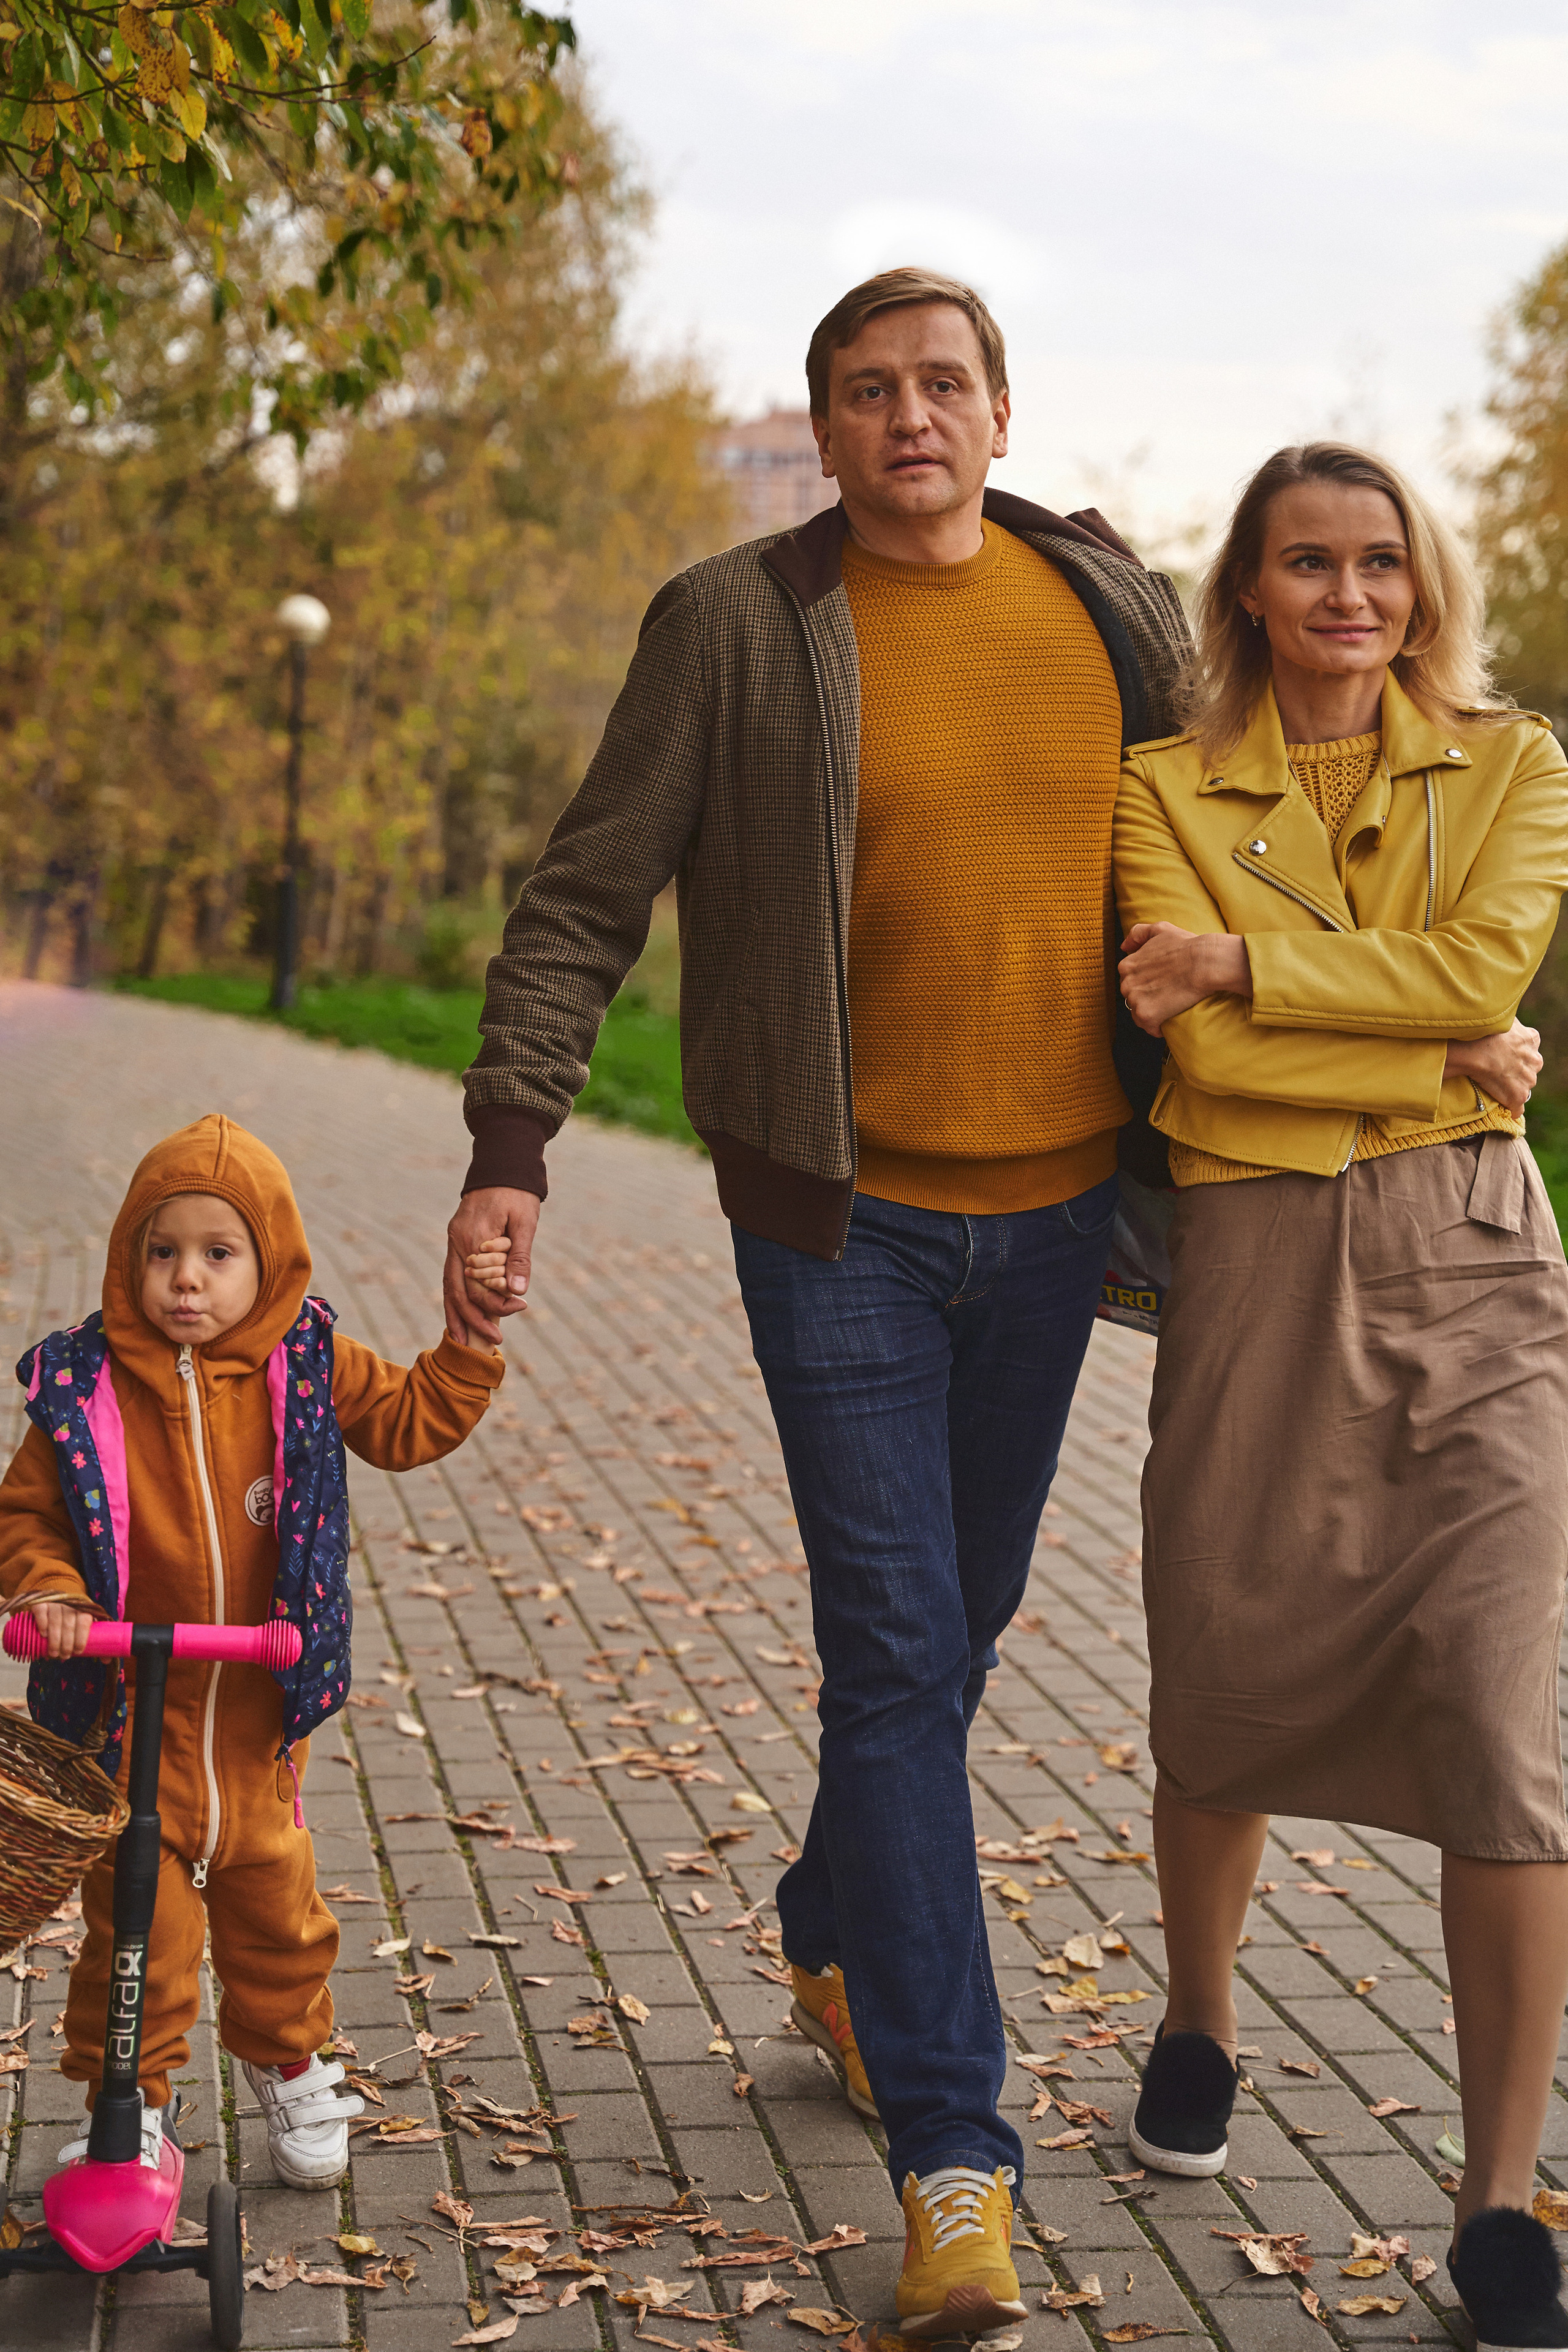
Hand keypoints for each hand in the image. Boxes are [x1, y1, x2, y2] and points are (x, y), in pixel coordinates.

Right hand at [26, 1600, 95, 1658]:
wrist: (58, 1602)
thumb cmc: (74, 1622)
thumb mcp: (86, 1629)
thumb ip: (95, 1642)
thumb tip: (106, 1660)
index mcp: (84, 1609)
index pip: (84, 1621)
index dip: (81, 1637)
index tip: (78, 1651)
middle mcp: (70, 1604)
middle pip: (69, 1624)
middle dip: (66, 1643)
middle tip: (64, 1656)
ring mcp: (55, 1602)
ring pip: (55, 1620)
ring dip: (54, 1639)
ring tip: (54, 1653)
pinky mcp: (41, 1603)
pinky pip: (41, 1611)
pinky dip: (42, 1623)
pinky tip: (43, 1634)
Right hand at [444, 1187, 540, 1346]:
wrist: (502, 1163)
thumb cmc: (518, 1192)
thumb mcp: (525, 1221)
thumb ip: (520, 1257)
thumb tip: (518, 1291)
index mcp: (474, 1238)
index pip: (481, 1284)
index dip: (498, 1303)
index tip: (519, 1308)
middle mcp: (458, 1242)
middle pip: (459, 1290)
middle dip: (474, 1318)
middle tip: (493, 1340)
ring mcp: (453, 1241)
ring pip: (449, 1285)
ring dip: (456, 1313)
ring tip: (463, 1340)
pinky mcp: (456, 1239)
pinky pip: (451, 1274)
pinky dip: (454, 1295)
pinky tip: (459, 1312)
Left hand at [1118, 922, 1252, 1036]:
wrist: (1204, 963)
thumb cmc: (1186, 945)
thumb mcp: (1160, 929)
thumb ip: (1138, 933)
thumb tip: (1124, 946)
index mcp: (1126, 965)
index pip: (1130, 980)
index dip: (1146, 983)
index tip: (1161, 983)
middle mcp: (1126, 983)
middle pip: (1133, 998)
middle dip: (1147, 998)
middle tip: (1167, 995)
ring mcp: (1135, 1001)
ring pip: (1139, 1014)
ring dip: (1152, 1013)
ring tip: (1170, 1007)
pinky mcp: (1147, 1016)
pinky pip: (1149, 1028)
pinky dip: (1159, 1027)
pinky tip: (1170, 1020)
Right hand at [1445, 1020, 1542, 1117]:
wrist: (1473, 1050)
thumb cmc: (1482, 1031)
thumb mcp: (1500, 1016)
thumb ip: (1506, 1018)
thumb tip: (1501, 1010)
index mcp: (1532, 1039)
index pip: (1530, 1045)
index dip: (1516, 1050)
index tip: (1503, 1052)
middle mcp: (1535, 1060)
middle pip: (1529, 1067)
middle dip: (1517, 1068)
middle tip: (1495, 1068)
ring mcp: (1528, 1079)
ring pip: (1524, 1085)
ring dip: (1512, 1086)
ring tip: (1493, 1084)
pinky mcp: (1518, 1096)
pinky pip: (1518, 1107)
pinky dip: (1512, 1108)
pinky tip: (1504, 1108)